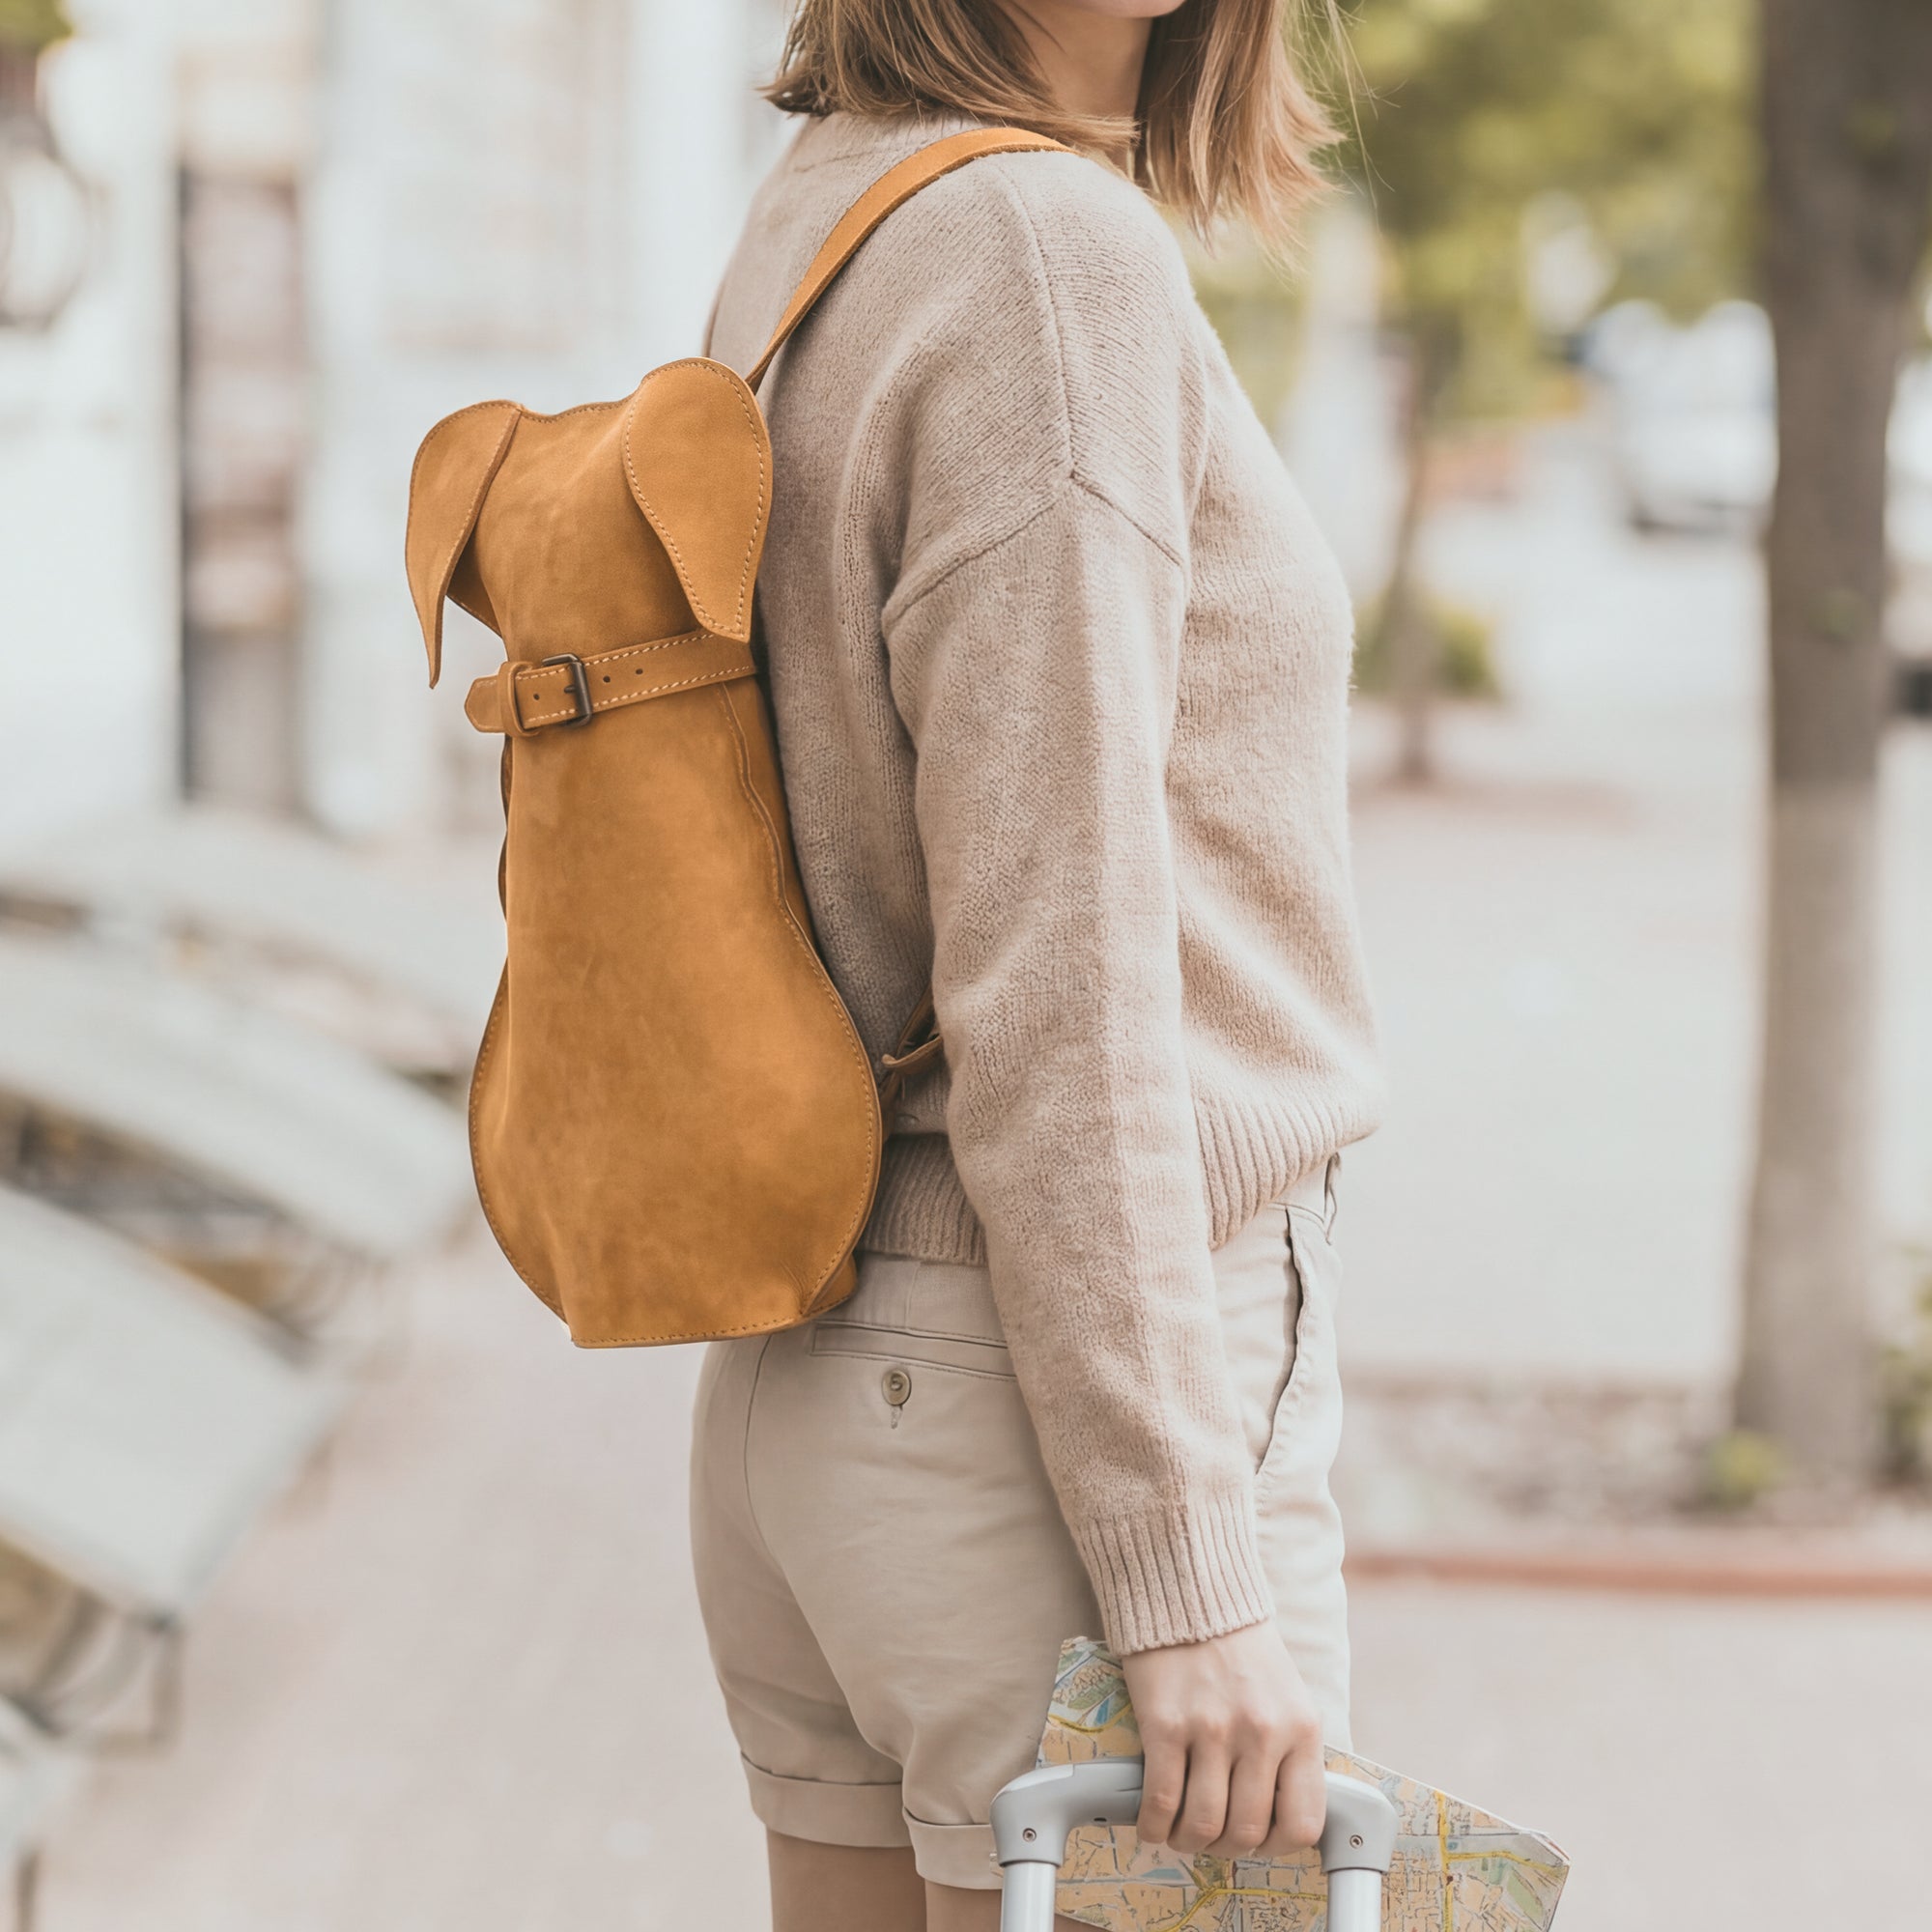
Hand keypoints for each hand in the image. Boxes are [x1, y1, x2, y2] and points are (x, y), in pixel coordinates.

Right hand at [1120, 1622, 1325, 1859]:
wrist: (1191, 1593)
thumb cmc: (1239, 1648)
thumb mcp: (1287, 1696)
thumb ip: (1287, 1751)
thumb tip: (1275, 1815)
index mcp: (1300, 1728)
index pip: (1303, 1823)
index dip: (1277, 1846)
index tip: (1258, 1839)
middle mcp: (1262, 1733)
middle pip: (1247, 1831)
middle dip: (1226, 1848)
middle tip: (1211, 1837)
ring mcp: (1213, 1730)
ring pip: (1204, 1825)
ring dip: (1188, 1840)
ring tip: (1179, 1830)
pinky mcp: (1167, 1724)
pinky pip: (1162, 1800)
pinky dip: (1155, 1824)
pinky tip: (1152, 1821)